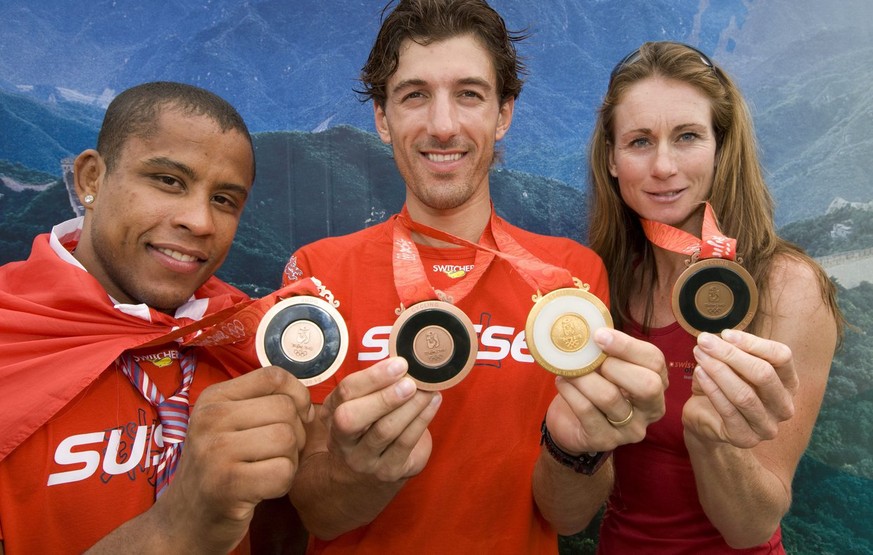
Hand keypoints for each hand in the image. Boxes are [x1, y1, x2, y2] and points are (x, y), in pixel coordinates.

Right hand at [155, 365, 312, 551]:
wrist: (185, 521)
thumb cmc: (219, 468)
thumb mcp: (228, 426)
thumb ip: (261, 404)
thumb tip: (304, 400)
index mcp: (213, 398)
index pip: (273, 376)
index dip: (297, 395)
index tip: (296, 417)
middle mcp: (210, 419)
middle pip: (286, 409)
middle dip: (295, 433)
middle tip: (276, 454)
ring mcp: (216, 451)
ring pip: (287, 438)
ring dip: (290, 460)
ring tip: (268, 470)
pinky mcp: (227, 484)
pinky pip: (283, 471)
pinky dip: (283, 483)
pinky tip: (264, 488)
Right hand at [321, 357, 441, 482]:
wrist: (362, 477)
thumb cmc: (366, 429)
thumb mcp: (358, 406)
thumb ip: (373, 386)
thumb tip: (402, 362)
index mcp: (332, 415)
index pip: (345, 393)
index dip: (372, 377)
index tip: (399, 364)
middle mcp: (341, 440)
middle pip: (352, 418)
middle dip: (384, 398)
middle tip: (410, 383)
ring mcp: (363, 460)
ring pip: (384, 431)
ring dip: (410, 407)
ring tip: (427, 389)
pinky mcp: (387, 471)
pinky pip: (406, 443)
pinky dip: (422, 419)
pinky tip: (433, 402)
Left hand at [546, 328, 667, 453]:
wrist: (571, 424)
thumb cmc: (594, 386)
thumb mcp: (606, 365)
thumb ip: (607, 348)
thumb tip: (592, 327)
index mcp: (657, 383)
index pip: (654, 361)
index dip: (627, 346)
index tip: (598, 335)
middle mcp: (651, 409)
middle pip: (646, 385)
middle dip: (613, 366)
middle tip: (588, 358)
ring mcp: (631, 429)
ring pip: (609, 397)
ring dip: (583, 377)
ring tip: (568, 368)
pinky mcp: (606, 441)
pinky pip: (586, 411)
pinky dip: (570, 392)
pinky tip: (562, 382)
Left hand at [682, 329, 796, 448]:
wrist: (705, 417)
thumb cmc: (724, 384)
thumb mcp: (734, 364)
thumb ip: (735, 350)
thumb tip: (722, 337)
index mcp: (789, 383)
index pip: (781, 356)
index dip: (753, 343)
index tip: (725, 333)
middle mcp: (784, 406)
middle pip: (763, 374)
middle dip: (730, 354)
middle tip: (704, 341)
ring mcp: (767, 426)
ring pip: (744, 394)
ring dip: (718, 370)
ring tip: (699, 354)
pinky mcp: (745, 439)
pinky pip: (728, 411)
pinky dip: (712, 389)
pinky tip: (699, 372)